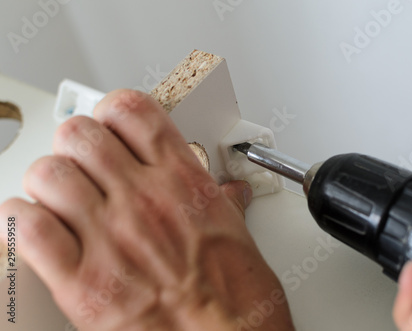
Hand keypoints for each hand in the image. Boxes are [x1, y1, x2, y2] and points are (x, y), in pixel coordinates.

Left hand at [0, 90, 294, 330]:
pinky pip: (28, 230)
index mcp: (183, 182)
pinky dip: (21, 223)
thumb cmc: (240, 298)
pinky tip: (36, 229)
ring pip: (48, 175)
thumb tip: (228, 193)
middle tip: (83, 165)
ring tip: (58, 199)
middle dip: (75, 146)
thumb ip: (224, 203)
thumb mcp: (238, 233)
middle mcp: (144, 201)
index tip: (110, 126)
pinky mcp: (83, 285)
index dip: (111, 110)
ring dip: (46, 184)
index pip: (132, 110)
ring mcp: (111, 239)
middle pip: (80, 134)